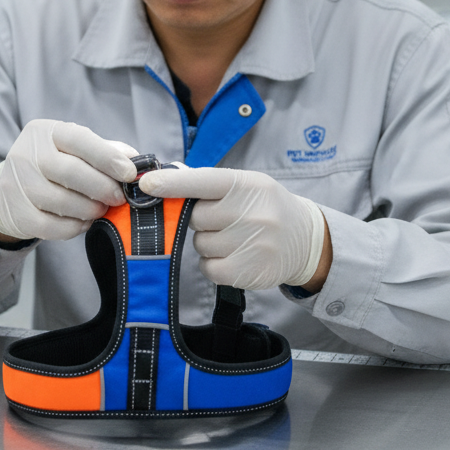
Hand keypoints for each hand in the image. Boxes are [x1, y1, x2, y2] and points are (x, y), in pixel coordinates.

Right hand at [0, 119, 138, 242]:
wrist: (8, 190)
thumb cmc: (52, 165)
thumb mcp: (73, 149)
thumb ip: (105, 150)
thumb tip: (137, 160)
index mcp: (45, 131)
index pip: (79, 139)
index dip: (108, 157)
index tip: (130, 173)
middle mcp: (26, 153)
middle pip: (71, 172)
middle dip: (102, 187)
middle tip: (119, 198)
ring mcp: (17, 184)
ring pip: (62, 201)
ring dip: (90, 209)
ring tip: (101, 209)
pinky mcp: (16, 213)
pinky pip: (51, 226)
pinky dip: (74, 227)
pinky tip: (83, 222)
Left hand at [139, 166, 327, 290]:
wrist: (305, 240)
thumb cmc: (265, 206)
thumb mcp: (245, 185)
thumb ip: (208, 183)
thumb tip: (165, 177)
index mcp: (247, 185)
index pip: (203, 181)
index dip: (171, 183)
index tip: (145, 184)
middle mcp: (251, 212)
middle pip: (195, 217)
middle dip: (201, 220)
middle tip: (223, 219)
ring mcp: (251, 243)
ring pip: (200, 244)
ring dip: (209, 242)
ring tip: (234, 237)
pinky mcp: (246, 272)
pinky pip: (207, 267)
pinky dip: (214, 263)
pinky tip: (234, 255)